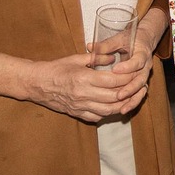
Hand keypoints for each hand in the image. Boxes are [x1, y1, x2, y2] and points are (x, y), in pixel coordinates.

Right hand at [25, 52, 150, 122]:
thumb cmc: (56, 68)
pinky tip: (113, 106)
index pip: (113, 81)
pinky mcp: (76, 113)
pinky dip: (107, 113)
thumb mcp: (76, 58)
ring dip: (122, 105)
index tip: (135, 74)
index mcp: (84, 78)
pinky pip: (96, 117)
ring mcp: (80, 106)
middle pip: (114, 97)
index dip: (127, 78)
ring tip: (130, 98)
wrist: (36, 83)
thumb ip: (97, 57)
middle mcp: (83, 94)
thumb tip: (113, 57)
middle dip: (129, 92)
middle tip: (138, 86)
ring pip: (108, 110)